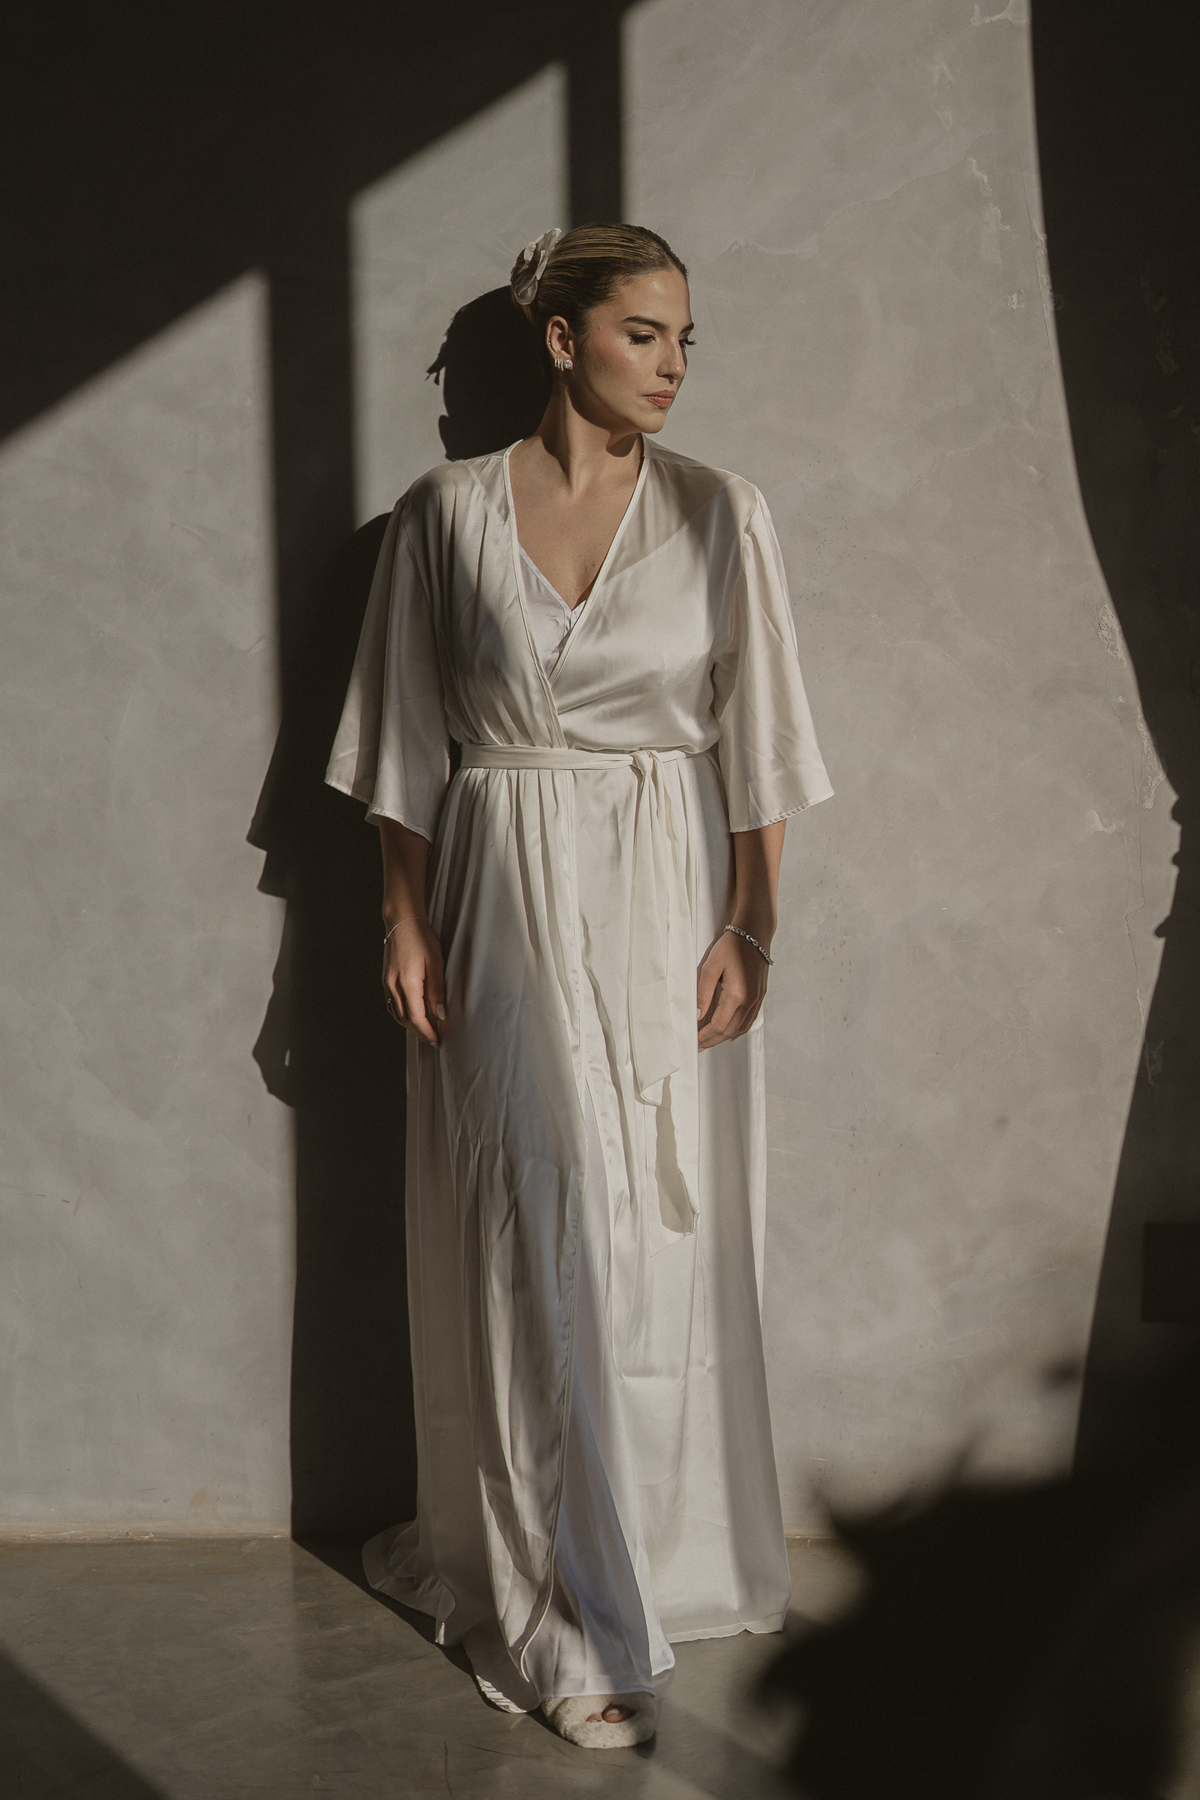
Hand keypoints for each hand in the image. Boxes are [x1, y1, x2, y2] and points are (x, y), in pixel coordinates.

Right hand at [383, 917, 446, 1045]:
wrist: (402, 920)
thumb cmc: (422, 938)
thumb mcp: (436, 962)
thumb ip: (437, 990)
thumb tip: (440, 1015)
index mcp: (407, 983)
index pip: (416, 1017)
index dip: (426, 1032)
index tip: (436, 1041)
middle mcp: (393, 985)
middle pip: (405, 1018)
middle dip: (419, 1032)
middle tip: (433, 1039)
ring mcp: (387, 982)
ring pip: (397, 1012)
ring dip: (410, 1024)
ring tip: (425, 1030)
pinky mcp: (386, 978)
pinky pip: (392, 1003)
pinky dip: (401, 1014)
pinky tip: (411, 1014)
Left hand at [697, 929, 769, 1049]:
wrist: (754, 934)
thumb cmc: (731, 946)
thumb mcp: (711, 967)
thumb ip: (703, 992)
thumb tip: (697, 1015)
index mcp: (737, 995)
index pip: (719, 1025)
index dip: (705, 1036)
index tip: (694, 1040)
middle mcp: (750, 1000)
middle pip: (730, 1031)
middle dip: (713, 1040)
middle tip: (699, 1046)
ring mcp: (757, 999)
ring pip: (741, 1028)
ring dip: (725, 1037)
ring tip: (710, 1040)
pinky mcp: (760, 995)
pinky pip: (749, 1020)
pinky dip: (737, 1029)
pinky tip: (728, 1030)